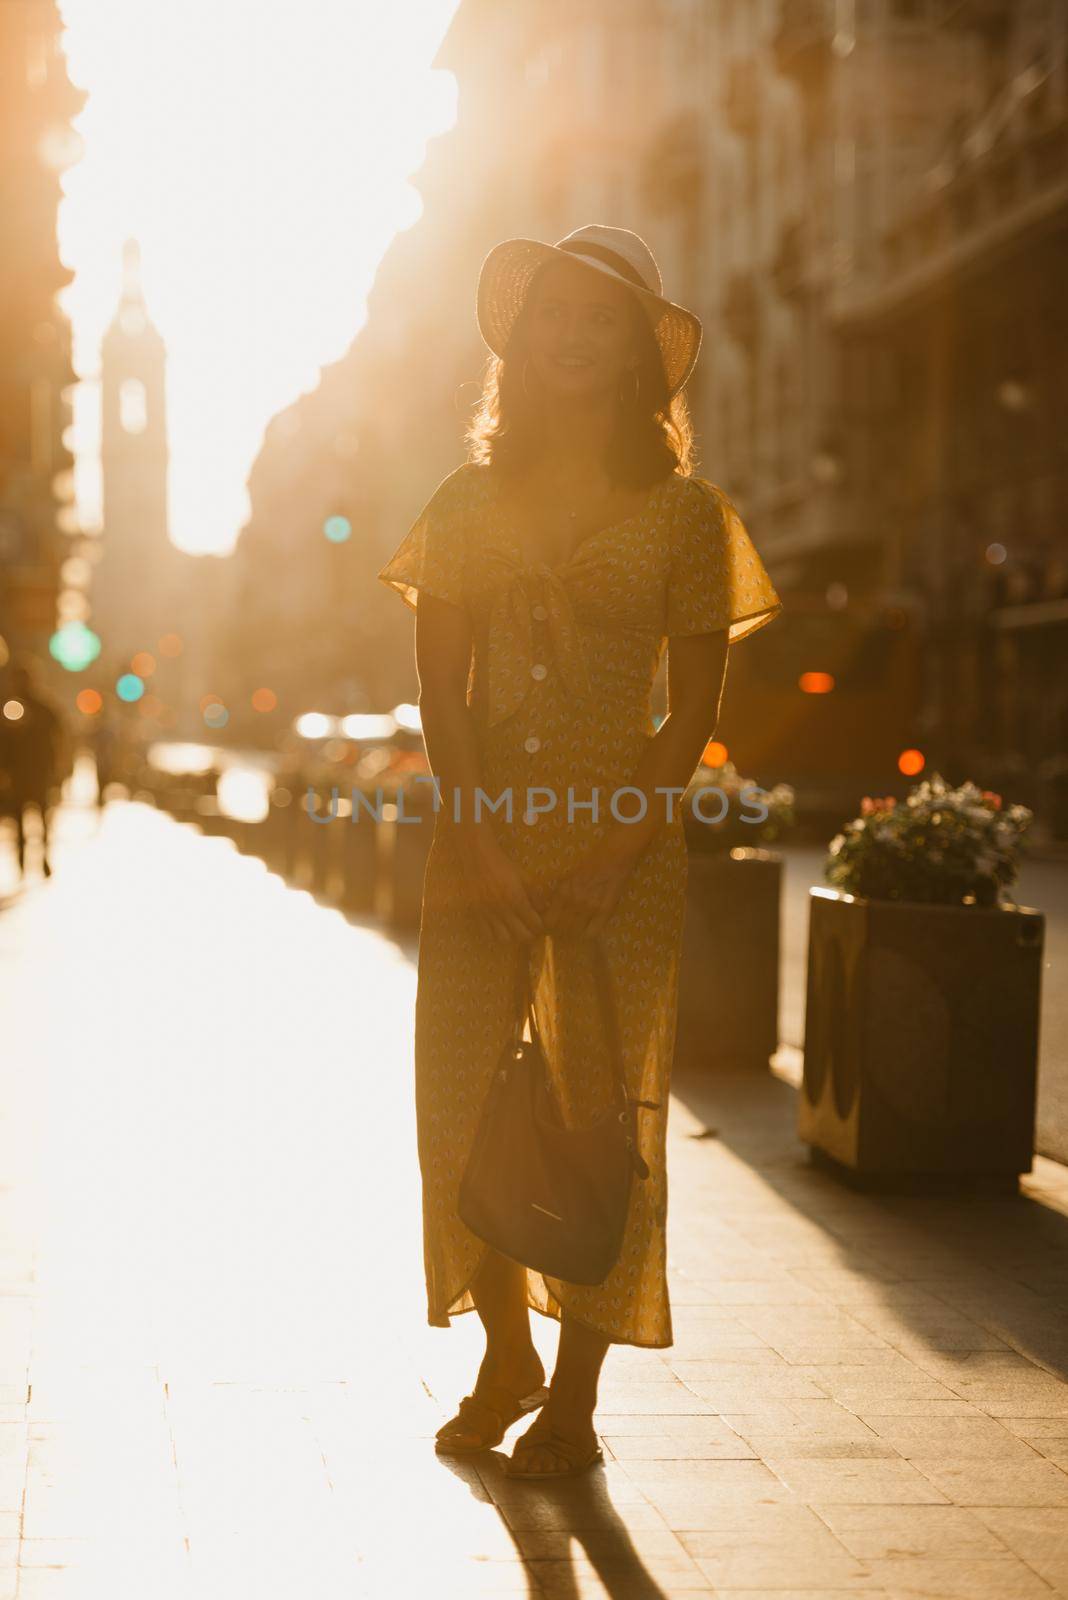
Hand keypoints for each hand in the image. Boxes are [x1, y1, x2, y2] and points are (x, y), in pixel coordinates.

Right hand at [464, 829, 546, 944]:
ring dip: (512, 936)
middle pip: (522, 936)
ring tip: (514, 928)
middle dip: (529, 933)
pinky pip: (487, 933)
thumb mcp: (523, 876)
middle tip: (529, 926)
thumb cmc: (503, 864)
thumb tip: (543, 909)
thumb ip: (534, 894)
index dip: (540, 924)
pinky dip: (495, 934)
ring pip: (504, 939)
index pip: (535, 924)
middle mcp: (503, 910)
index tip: (539, 920)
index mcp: (517, 899)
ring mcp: (488, 914)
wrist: (477, 857)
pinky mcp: (476, 914)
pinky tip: (498, 926)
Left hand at [541, 833, 641, 938]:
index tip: (551, 926)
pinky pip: (592, 933)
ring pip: (575, 933)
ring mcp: (590, 906)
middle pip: (561, 929)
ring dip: (574, 934)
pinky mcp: (605, 910)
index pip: (549, 920)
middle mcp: (574, 900)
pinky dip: (589, 935)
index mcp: (563, 890)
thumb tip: (547, 911)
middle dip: (561, 932)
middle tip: (564, 930)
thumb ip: (559, 893)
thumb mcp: (568, 876)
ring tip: (576, 930)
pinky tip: (589, 930)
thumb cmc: (590, 863)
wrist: (614, 855)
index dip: (549, 926)